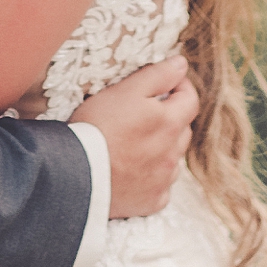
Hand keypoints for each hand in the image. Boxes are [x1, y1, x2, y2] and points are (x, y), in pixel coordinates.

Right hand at [73, 53, 197, 218]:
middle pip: (182, 129)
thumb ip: (157, 75)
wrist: (75, 174)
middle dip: (171, 117)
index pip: (191, 99)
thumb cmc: (96, 127)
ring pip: (173, 158)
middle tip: (145, 112)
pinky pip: (162, 186)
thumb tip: (181, 65)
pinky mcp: (152, 201)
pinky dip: (154, 176)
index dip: (181, 87)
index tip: (168, 83)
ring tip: (135, 143)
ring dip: (163, 148)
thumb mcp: (124, 91)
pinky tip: (133, 170)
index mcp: (169, 123)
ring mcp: (164, 180)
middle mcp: (172, 153)